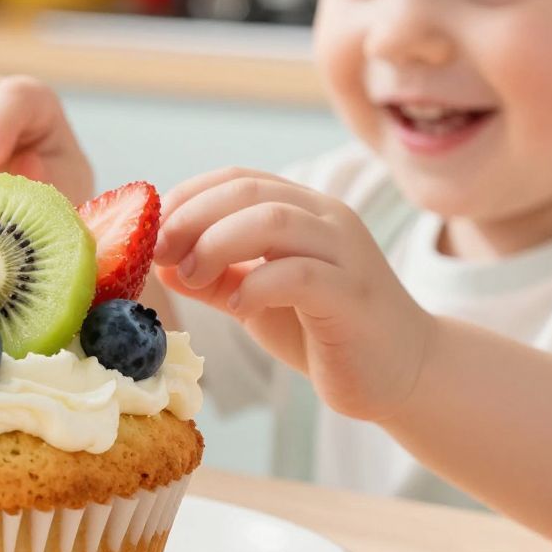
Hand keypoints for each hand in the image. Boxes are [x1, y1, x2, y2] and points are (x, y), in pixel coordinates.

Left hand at [154, 167, 437, 420]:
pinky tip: (240, 306)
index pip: (237, 178)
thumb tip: (159, 261)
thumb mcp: (256, 297)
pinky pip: (300, 273)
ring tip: (191, 277)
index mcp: (302, 210)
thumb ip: (214, 277)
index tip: (149, 229)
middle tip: (158, 251)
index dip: (187, 196)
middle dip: (192, 217)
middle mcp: (326, 220)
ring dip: (218, 244)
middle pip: (249, 191)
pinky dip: (258, 285)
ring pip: (274, 220)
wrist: (402, 373)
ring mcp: (344, 253)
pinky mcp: (353, 295)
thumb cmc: (323, 330)